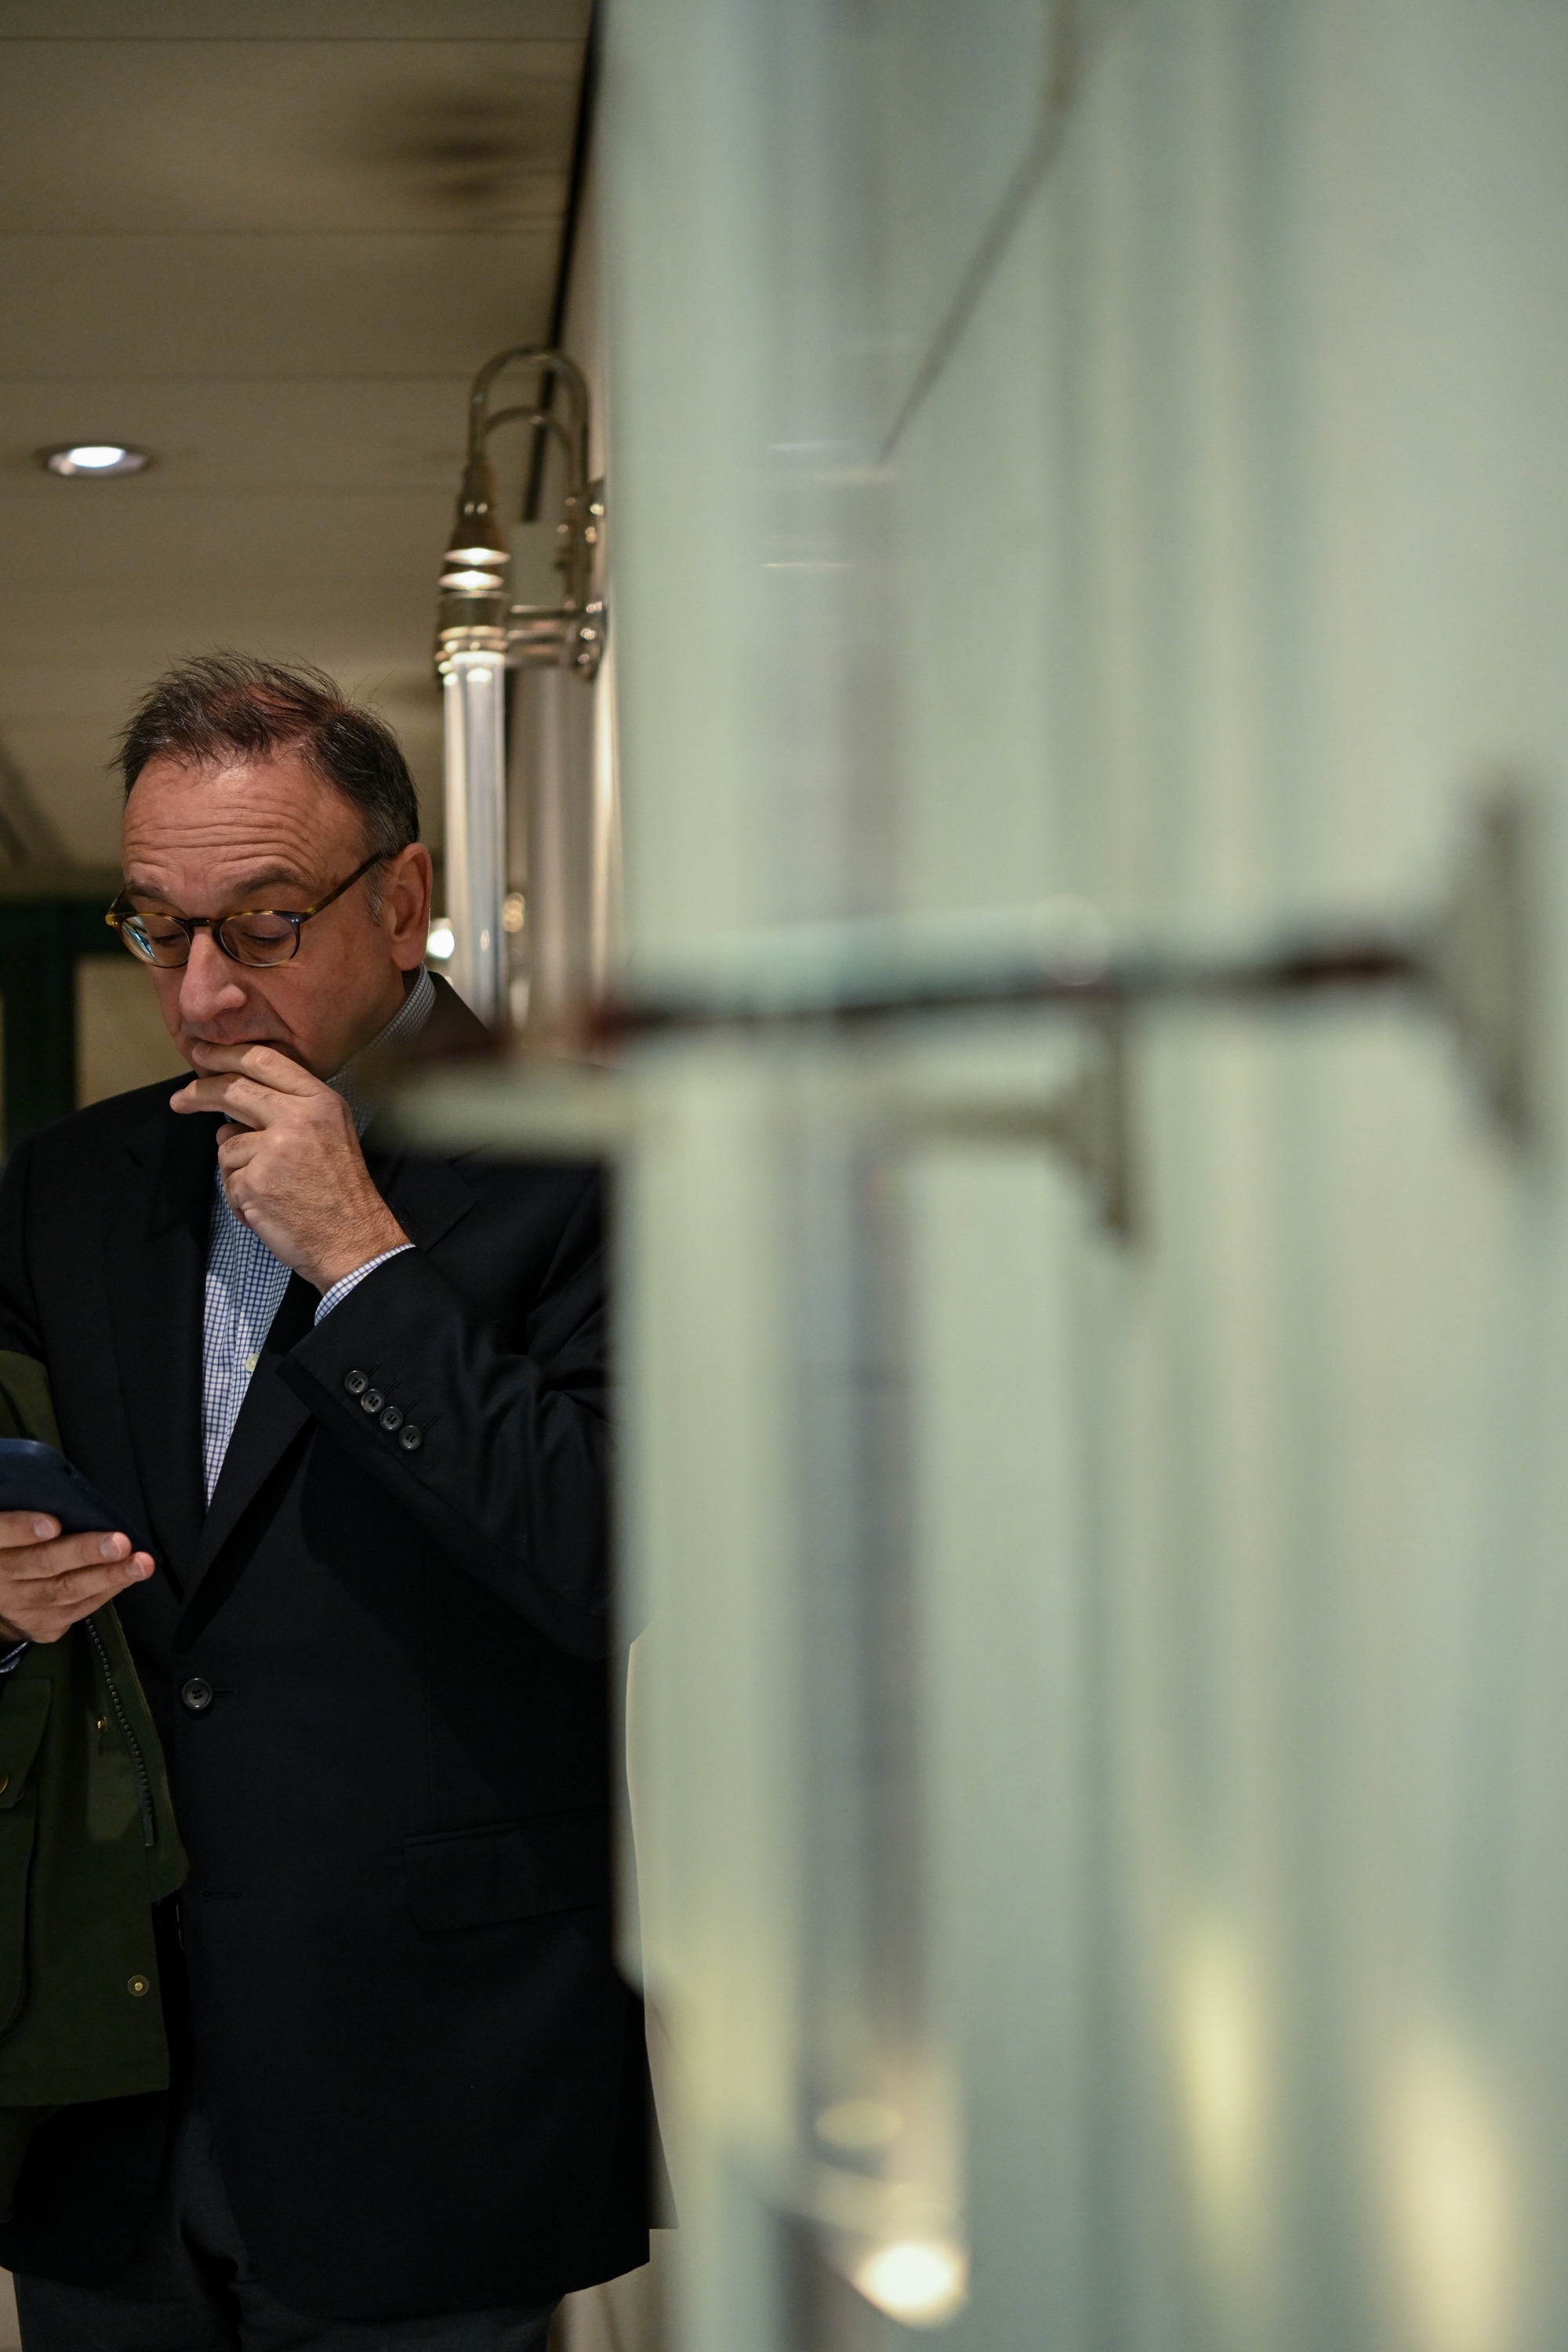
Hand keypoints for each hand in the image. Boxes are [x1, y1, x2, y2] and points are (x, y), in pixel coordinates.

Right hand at [0, 1515, 152, 1645]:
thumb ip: (22, 1514)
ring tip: (140, 1563)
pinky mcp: (43, 1625)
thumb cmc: (11, 1548)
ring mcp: (21, 1607)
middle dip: (85, 1552)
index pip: (0, 1534)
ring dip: (109, 1575)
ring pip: (68, 1589)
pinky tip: (129, 1575)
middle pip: (43, 1563)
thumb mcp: (8, 1528)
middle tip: (119, 1543)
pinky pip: (81, 1606)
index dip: (22, 1529)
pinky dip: (108, 1589)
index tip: (53, 1523)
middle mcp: (1, 1581)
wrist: (0, 1597)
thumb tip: (62, 1494)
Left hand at [171, 1044, 408, 1292]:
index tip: (202, 1053)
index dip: (227, 1054)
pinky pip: (228, 1180)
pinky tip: (267, 1208)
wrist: (353, 1241)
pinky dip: (240, 1197)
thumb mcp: (329, 1133)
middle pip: (233, 1090)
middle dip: (199, 1093)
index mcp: (319, 1101)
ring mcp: (274, 1149)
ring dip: (237, 1169)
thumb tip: (230, 1112)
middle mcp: (297, 1117)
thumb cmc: (340, 1191)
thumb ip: (288, 1110)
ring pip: (226, 1145)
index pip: (264, 1061)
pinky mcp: (255, 1181)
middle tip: (180, 1100)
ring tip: (269, 1189)